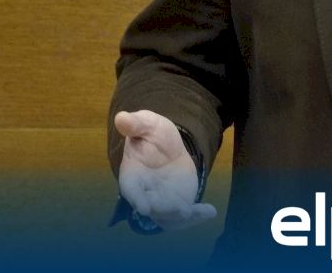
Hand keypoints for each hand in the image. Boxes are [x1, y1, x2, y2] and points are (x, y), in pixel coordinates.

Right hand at [114, 110, 216, 230]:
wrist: (168, 147)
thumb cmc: (152, 135)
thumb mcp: (147, 124)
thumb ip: (135, 124)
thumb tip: (121, 117)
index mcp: (133, 174)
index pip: (131, 189)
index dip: (136, 198)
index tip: (144, 207)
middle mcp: (145, 192)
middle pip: (152, 205)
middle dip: (162, 209)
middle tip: (177, 210)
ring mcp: (162, 200)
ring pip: (168, 215)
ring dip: (179, 215)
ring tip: (191, 212)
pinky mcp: (178, 203)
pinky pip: (187, 214)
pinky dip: (198, 214)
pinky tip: (210, 211)